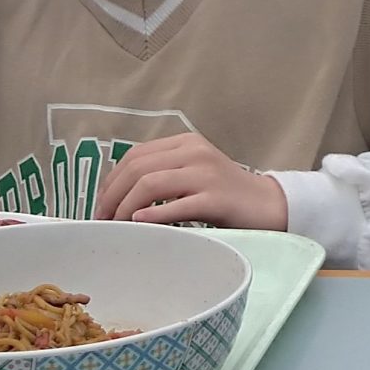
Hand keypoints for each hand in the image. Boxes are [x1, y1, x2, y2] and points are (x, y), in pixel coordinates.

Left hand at [95, 133, 287, 229]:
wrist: (268, 205)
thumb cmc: (225, 194)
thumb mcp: (193, 173)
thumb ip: (163, 175)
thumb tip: (117, 198)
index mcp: (186, 143)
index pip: (135, 156)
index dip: (111, 181)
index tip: (101, 205)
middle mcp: (194, 152)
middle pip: (138, 169)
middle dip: (112, 196)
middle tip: (103, 220)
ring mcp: (206, 174)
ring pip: (151, 184)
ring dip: (125, 207)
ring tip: (117, 226)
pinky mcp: (216, 198)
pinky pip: (176, 205)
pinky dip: (153, 215)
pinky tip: (139, 223)